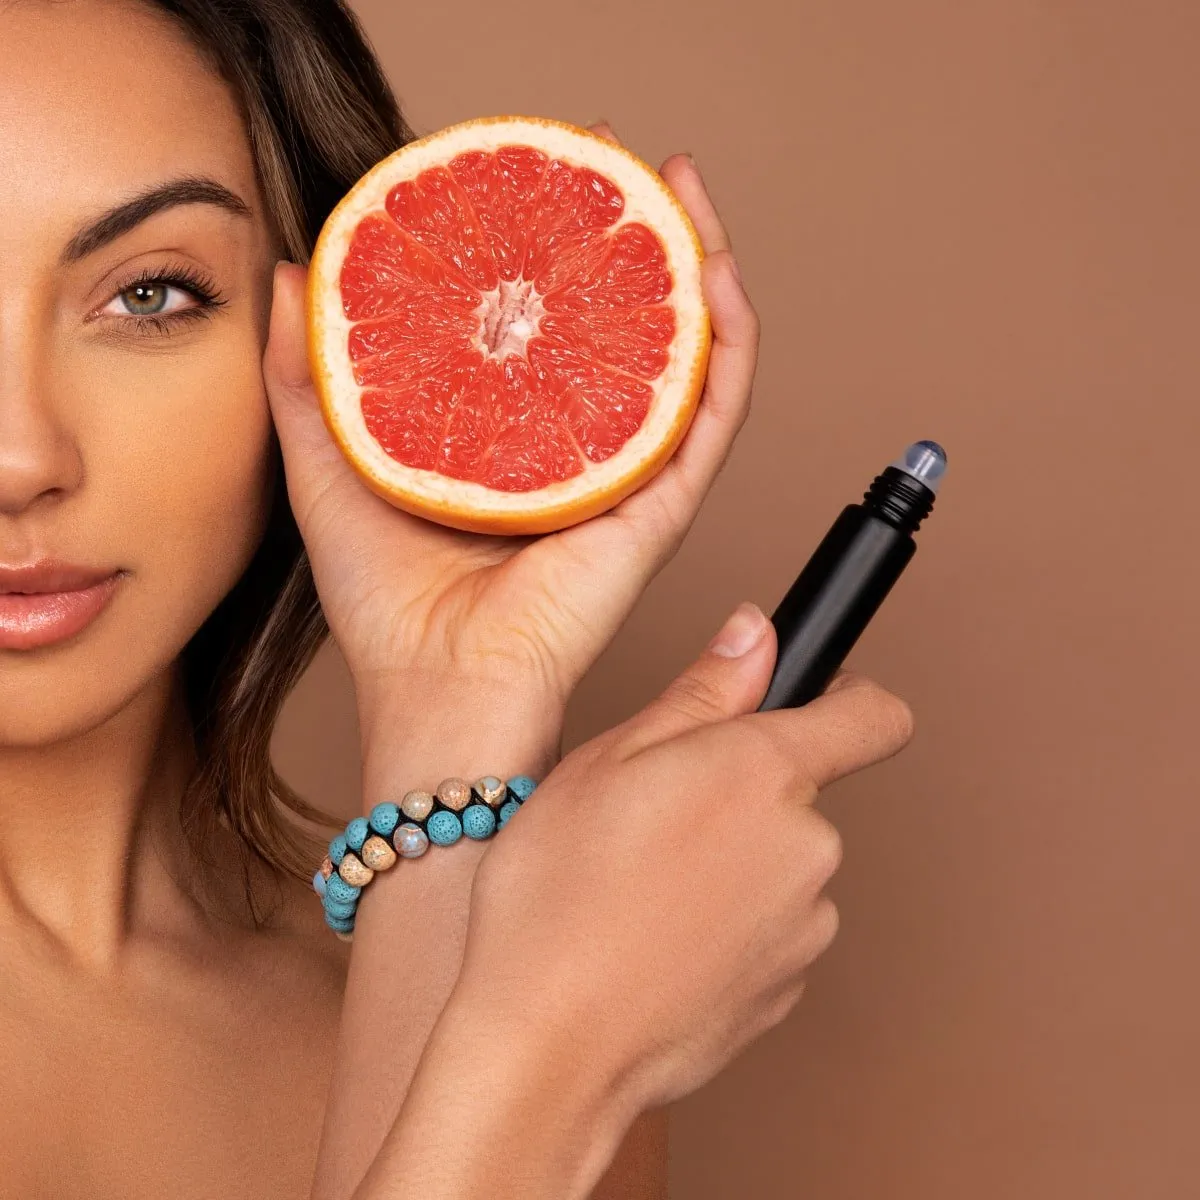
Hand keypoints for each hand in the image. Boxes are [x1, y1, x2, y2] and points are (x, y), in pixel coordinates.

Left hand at [262, 124, 758, 742]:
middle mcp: (581, 449)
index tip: (540, 179)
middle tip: (616, 158)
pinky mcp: (661, 504)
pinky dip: (729, 340)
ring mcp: (629, 475)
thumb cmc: (388, 603)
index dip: (555, 249)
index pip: (551, 326)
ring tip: (683, 187)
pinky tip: (716, 274)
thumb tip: (293, 273)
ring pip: (688, 353)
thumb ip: (305, 373)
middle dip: (632, 232)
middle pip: (627, 324)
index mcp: (516, 441)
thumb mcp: (328, 460)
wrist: (436, 686)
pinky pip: (715, 411)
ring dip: (698, 263)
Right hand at [449, 601, 915, 1114]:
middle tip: (651, 818)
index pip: (873, 716)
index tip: (815, 700)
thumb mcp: (610, 759)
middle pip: (799, 794)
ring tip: (643, 891)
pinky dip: (729, 927)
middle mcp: (807, 846)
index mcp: (765, 772)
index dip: (848, 696)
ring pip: (779, 864)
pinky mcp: (789, 988)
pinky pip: (770, 929)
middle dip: (740, 793)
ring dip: (732, 864)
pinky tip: (658, 943)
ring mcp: (805, 926)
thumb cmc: (558, 896)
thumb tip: (757, 632)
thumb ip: (703, 690)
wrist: (547, 1050)